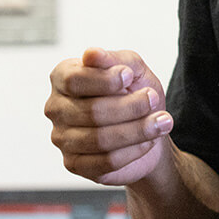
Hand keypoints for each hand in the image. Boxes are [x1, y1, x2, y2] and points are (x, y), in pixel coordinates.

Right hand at [45, 48, 173, 185]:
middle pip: (91, 111)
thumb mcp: (132, 68)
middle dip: (130, 106)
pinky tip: (148, 141)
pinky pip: (106, 161)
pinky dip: (133, 151)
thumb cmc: (134, 91)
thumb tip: (91, 54)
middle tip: (154, 99)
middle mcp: (56, 108)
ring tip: (162, 122)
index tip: (129, 76)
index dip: (105, 79)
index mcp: (62, 77)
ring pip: (100, 139)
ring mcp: (62, 138)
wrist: (147, 127)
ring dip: (138, 130)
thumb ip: (114, 59)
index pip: (74, 80)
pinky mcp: (75, 164)